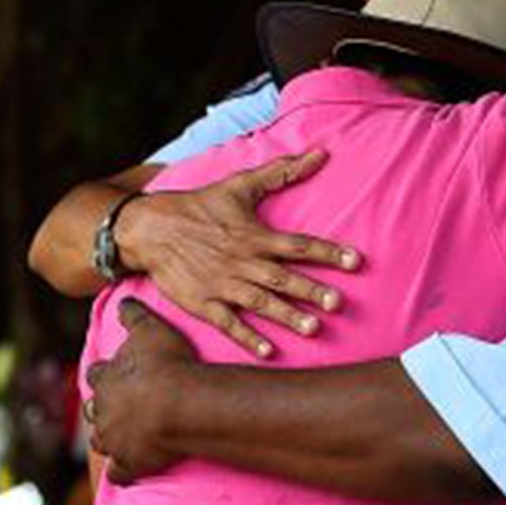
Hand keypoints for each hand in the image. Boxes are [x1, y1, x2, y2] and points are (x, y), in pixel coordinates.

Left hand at [85, 300, 199, 483]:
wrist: (179, 404)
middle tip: (117, 408)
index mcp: (105, 378)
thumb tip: (121, 298)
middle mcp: (102, 410)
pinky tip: (128, 472)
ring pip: (101, 442)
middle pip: (95, 410)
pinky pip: (119, 473)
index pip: (98, 375)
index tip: (113, 375)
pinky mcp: (128, 463)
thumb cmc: (167, 363)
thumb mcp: (151, 328)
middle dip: (103, 409)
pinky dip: (122, 472)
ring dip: (108, 439)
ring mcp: (113, 439)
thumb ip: (133, 313)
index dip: (106, 375)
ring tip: (119, 438)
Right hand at [118, 150, 359, 357]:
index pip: (299, 245)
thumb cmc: (199, 206)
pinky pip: (228, 323)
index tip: (355, 261)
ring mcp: (223, 285)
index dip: (329, 252)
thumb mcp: (240, 184)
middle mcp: (243, 262)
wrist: (149, 228)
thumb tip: (320, 153)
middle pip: (283, 278)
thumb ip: (282, 172)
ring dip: (286, 315)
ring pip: (260, 302)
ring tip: (312, 328)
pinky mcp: (203, 302)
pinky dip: (246, 337)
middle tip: (338, 303)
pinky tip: (267, 351)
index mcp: (255, 236)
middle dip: (311, 290)